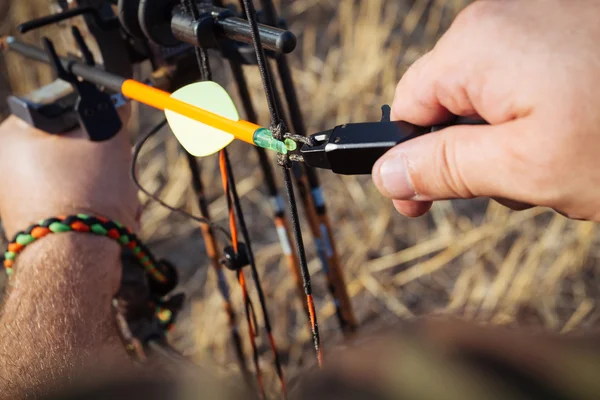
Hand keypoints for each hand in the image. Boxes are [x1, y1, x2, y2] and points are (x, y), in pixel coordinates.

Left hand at [0, 108, 138, 237]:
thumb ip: (112, 113)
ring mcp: (23, 196)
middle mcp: (10, 165)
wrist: (77, 259)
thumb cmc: (85, 195)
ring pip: (83, 176)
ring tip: (119, 201)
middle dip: (108, 161)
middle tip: (117, 172)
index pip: (62, 110)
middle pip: (76, 147)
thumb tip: (118, 102)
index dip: (95, 120)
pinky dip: (100, 206)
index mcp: (13, 136)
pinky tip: (114, 218)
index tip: (114, 134)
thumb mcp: (106, 138)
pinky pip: (78, 201)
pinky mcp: (41, 221)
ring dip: (111, 186)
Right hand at [372, 0, 599, 219]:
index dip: (407, 163)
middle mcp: (501, 22)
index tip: (419, 204)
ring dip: (513, 144)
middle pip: (448, 107)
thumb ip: (445, 169)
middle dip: (474, 157)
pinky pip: (525, 86)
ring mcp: (536, 24)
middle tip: (520, 186)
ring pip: (490, 102)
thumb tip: (387, 174)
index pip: (406, 110)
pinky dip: (541, 121)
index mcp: (477, 46)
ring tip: (562, 164)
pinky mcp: (563, 36)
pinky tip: (576, 138)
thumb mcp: (525, 167)